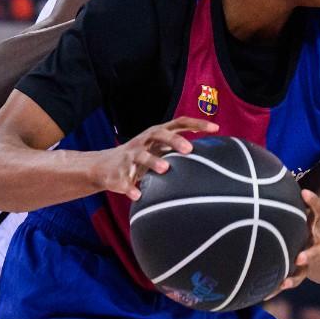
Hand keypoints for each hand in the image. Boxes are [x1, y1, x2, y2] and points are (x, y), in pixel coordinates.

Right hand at [92, 117, 217, 199]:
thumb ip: (179, 146)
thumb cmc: (142, 156)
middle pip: (160, 135)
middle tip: (189, 149)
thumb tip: (210, 152)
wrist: (104, 166)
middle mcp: (144, 141)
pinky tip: (139, 195)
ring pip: (142, 156)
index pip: (179, 123)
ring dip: (153, 161)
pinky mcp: (118, 174)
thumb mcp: (159, 147)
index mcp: (157, 133)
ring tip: (164, 169)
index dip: (198, 123)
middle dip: (174, 140)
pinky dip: (131, 188)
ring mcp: (130, 157)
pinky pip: (125, 181)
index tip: (216, 127)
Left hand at [267, 190, 319, 298]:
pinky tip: (269, 292)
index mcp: (318, 226)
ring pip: (305, 264)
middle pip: (314, 244)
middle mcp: (317, 242)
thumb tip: (274, 171)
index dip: (312, 203)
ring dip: (298, 270)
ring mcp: (313, 258)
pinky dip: (282, 284)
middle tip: (300, 256)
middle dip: (308, 249)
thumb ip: (297, 198)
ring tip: (289, 278)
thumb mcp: (314, 215)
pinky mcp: (305, 271)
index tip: (304, 194)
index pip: (318, 211)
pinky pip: (293, 278)